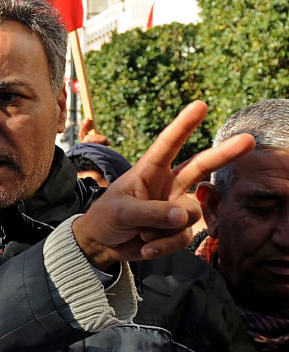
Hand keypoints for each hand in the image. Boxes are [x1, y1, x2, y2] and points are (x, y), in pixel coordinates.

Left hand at [73, 101, 253, 268]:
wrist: (102, 244)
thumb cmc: (107, 217)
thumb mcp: (121, 211)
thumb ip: (150, 212)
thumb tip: (181, 217)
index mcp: (148, 170)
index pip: (168, 144)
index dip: (184, 125)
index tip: (200, 105)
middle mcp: (168, 184)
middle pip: (200, 166)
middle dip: (224, 153)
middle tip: (248, 139)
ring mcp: (175, 206)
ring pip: (188, 214)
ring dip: (162, 228)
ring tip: (139, 231)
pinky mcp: (178, 230)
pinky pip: (181, 237)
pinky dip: (162, 245)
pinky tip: (145, 246)